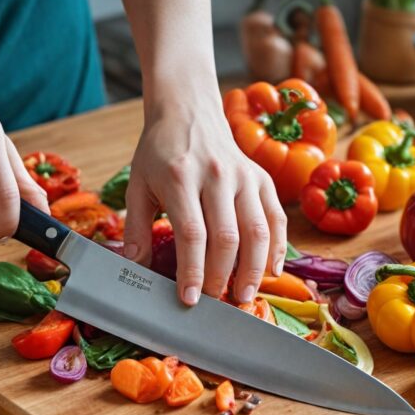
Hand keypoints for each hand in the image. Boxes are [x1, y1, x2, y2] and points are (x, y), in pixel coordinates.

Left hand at [123, 95, 286, 304]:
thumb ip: (137, 229)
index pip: (192, 233)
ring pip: (257, 231)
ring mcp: (244, 176)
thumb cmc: (160, 152)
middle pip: (227, 237)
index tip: (189, 298)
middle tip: (213, 302)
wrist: (188, 111)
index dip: (193, 270)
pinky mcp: (262, 178)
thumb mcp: (137, 185)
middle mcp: (216, 176)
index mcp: (181, 178)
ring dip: (254, 269)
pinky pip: (276, 218)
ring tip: (244, 295)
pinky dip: (278, 248)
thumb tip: (137, 268)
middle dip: (221, 277)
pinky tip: (272, 270)